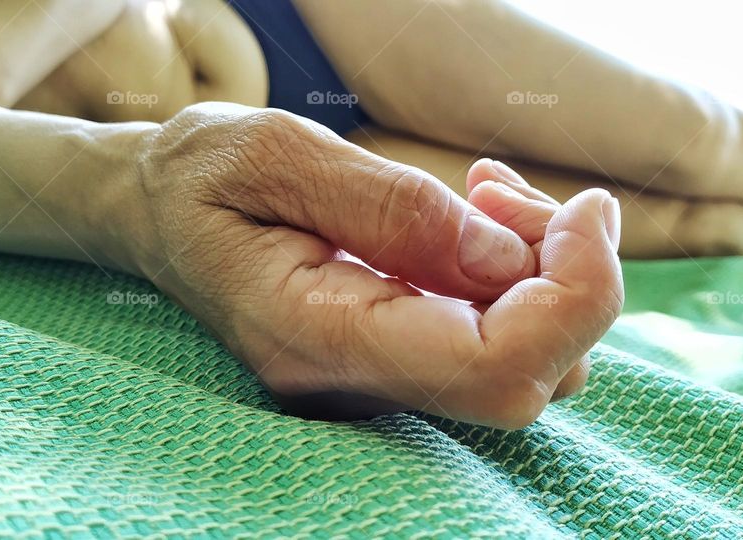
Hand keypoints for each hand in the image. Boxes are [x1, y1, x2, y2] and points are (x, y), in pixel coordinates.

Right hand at [99, 103, 623, 428]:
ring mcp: (373, 378)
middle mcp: (351, 381)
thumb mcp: (276, 156)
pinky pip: (491, 337)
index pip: (491, 367)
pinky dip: (514, 272)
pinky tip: (476, 214)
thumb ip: (389, 208)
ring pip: (523, 361)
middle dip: (565, 276)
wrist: (155, 214)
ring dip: (542, 268)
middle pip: (524, 377)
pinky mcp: (390, 356)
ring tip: (484, 192)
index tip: (587, 210)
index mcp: (315, 337)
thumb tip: (503, 260)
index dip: (574, 295)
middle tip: (502, 188)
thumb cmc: (200, 177)